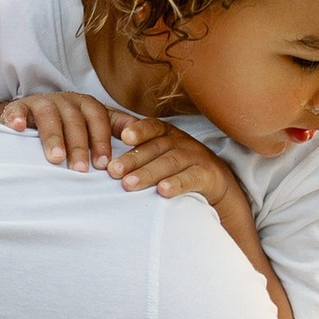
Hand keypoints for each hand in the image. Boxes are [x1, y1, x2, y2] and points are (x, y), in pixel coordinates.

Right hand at [0, 89, 126, 172]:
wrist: (30, 119)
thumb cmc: (68, 128)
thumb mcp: (93, 125)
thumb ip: (117, 127)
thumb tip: (144, 136)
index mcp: (87, 105)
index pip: (99, 118)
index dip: (102, 140)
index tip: (105, 165)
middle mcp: (66, 101)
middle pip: (75, 120)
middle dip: (79, 145)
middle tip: (81, 169)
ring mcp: (42, 102)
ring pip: (49, 116)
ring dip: (53, 138)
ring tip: (56, 159)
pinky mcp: (19, 107)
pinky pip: (17, 110)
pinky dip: (17, 117)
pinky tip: (17, 129)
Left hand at [107, 114, 240, 210]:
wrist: (214, 180)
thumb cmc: (176, 167)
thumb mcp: (159, 155)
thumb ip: (138, 154)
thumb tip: (104, 164)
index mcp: (166, 133)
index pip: (152, 128)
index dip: (138, 131)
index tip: (123, 137)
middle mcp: (180, 141)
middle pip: (155, 149)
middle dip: (133, 160)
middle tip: (113, 172)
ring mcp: (195, 156)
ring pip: (169, 163)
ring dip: (148, 174)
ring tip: (129, 184)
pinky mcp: (206, 174)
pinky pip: (190, 178)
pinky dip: (176, 184)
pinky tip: (163, 191)